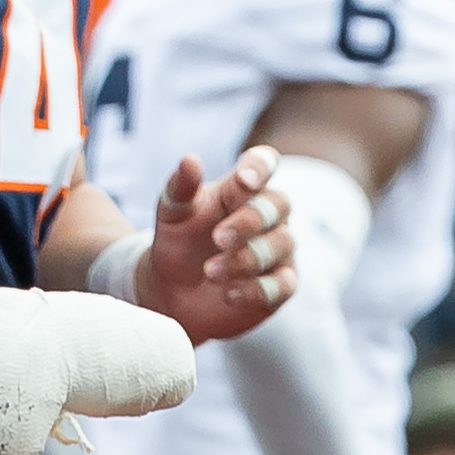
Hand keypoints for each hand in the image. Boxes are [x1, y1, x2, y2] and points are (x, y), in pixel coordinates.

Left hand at [135, 148, 291, 341]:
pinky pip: (282, 284)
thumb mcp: (172, 214)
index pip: (264, 162)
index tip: (244, 180)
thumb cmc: (178, 241)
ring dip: (246, 259)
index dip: (261, 166)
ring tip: (210, 272)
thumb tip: (189, 159)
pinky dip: (255, 289)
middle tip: (217, 239)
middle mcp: (268, 215)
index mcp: (242, 188)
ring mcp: (278, 248)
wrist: (172, 290)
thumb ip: (180, 188)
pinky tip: (228, 294)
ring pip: (281, 244)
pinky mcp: (281, 283)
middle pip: (278, 205)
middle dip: (249, 221)